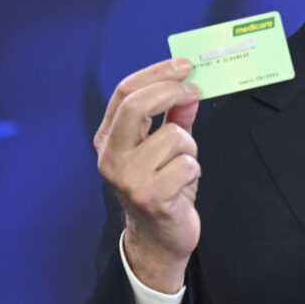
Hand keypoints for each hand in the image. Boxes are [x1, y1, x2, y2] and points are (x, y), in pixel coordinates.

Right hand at [93, 58, 201, 293]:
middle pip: (136, 105)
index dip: (157, 73)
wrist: (159, 238)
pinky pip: (188, 163)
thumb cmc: (163, 188)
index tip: (184, 64)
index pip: (125, 93)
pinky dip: (194, 170)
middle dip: (171, 91)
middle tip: (194, 90)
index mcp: (110, 139)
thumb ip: (175, 117)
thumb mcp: (165, 148)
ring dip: (190, 147)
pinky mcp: (150, 196)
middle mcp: (111, 157)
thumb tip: (189, 89)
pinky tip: (184, 186)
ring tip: (182, 167)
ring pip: (174, 136)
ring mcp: (128, 178)